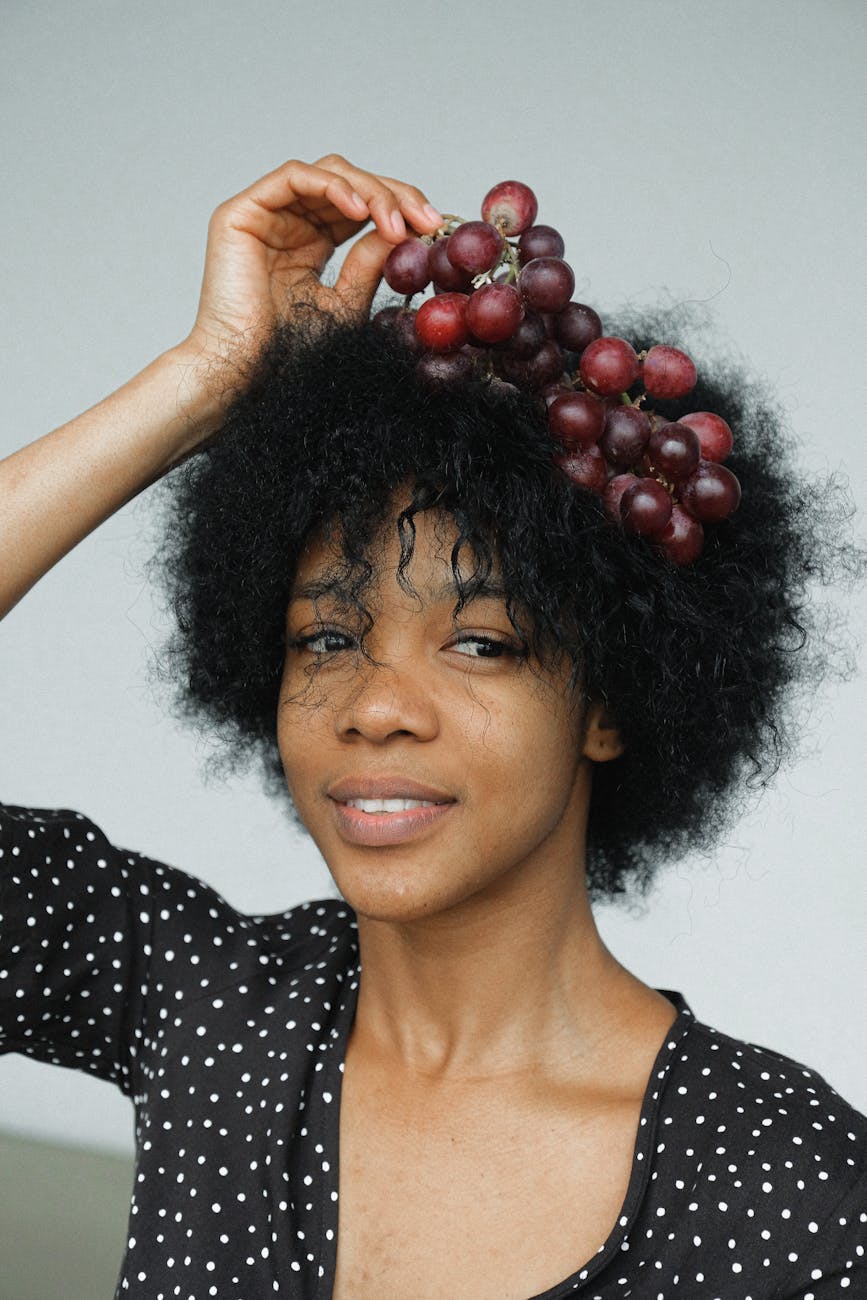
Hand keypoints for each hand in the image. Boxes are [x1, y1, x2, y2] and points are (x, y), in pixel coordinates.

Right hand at [183, 153, 441, 374]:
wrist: (244, 372)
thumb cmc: (287, 352)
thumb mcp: (346, 304)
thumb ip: (370, 265)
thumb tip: (404, 231)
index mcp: (312, 242)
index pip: (361, 207)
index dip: (399, 209)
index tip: (434, 228)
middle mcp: (289, 221)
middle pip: (349, 183)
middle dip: (393, 195)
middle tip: (425, 219)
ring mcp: (264, 213)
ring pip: (327, 173)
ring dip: (369, 191)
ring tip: (394, 223)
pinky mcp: (241, 213)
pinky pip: (293, 176)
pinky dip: (331, 186)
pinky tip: (359, 210)